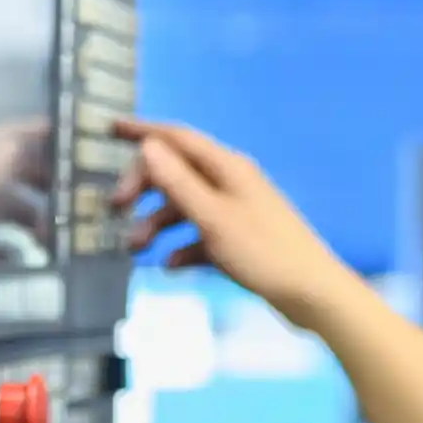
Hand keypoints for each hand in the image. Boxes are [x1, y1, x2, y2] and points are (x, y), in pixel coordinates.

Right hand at [119, 118, 358, 327]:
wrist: (311, 294)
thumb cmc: (263, 252)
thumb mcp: (213, 217)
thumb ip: (179, 182)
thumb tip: (149, 145)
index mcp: (227, 168)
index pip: (178, 139)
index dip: (143, 132)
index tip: (110, 128)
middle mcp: (231, 183)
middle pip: (177, 173)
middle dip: (144, 187)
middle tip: (115, 207)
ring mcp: (235, 212)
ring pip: (185, 208)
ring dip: (156, 223)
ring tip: (135, 248)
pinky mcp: (239, 241)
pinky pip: (200, 237)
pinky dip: (182, 248)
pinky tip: (170, 266)